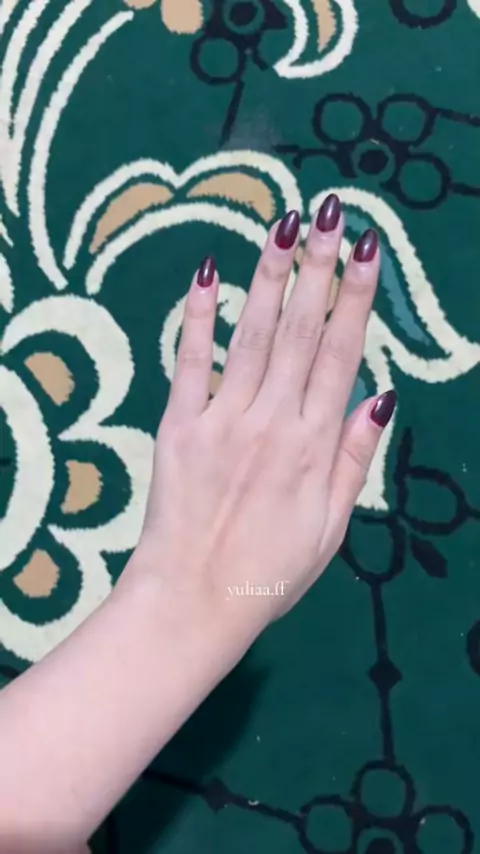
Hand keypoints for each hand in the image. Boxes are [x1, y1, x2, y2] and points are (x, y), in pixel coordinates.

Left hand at [130, 196, 395, 637]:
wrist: (195, 601)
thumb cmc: (271, 571)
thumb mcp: (332, 526)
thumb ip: (355, 459)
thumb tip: (381, 396)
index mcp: (314, 444)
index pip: (341, 355)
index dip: (354, 298)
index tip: (366, 250)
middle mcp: (272, 421)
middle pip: (301, 332)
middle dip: (317, 268)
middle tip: (329, 213)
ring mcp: (222, 419)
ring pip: (252, 336)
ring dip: (269, 278)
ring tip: (283, 226)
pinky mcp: (178, 426)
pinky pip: (190, 363)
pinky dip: (196, 318)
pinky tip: (205, 273)